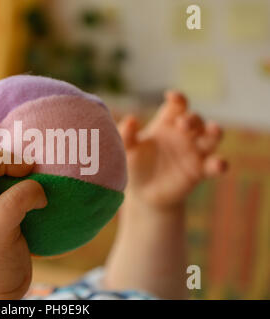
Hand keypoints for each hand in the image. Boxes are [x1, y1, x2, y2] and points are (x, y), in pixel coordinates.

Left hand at [118, 91, 226, 210]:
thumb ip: (127, 134)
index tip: (172, 96)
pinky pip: (214, 165)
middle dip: (192, 118)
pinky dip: (220, 163)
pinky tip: (218, 164)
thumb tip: (130, 120)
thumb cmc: (134, 165)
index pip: (177, 106)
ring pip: (213, 136)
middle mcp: (184, 134)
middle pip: (196, 119)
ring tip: (213, 130)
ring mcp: (195, 151)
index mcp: (166, 123)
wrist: (142, 193)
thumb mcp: (128, 149)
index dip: (178, 99)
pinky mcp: (200, 170)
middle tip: (181, 124)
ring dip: (215, 132)